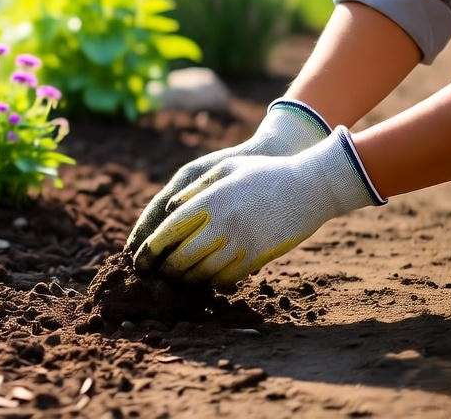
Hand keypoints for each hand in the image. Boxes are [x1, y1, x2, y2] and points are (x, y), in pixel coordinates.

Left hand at [134, 127, 385, 286]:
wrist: (311, 186)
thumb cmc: (265, 172)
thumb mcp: (226, 169)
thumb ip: (195, 189)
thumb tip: (170, 209)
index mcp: (210, 201)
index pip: (169, 230)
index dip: (151, 248)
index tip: (140, 257)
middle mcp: (222, 224)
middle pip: (181, 256)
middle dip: (164, 268)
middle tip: (155, 272)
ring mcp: (241, 243)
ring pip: (202, 271)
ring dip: (185, 278)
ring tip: (176, 278)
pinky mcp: (258, 257)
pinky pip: (226, 277)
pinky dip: (211, 281)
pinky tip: (205, 278)